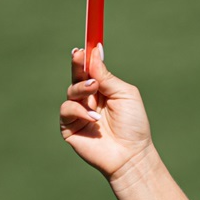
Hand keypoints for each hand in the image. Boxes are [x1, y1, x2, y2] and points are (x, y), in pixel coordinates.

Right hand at [59, 46, 153, 179]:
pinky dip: (78, 111)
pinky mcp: (70, 128)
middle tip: (78, 55)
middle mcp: (89, 100)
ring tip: (93, 93)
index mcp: (103, 90)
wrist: (130, 154)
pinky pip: (66, 111)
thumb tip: (94, 51)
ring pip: (70, 91)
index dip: (84, 57)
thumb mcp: (124, 93)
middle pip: (77, 76)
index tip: (83, 45)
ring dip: (81, 89)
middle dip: (76, 64)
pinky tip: (93, 118)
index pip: (89, 69)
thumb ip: (107, 75)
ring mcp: (78, 114)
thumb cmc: (133, 125)